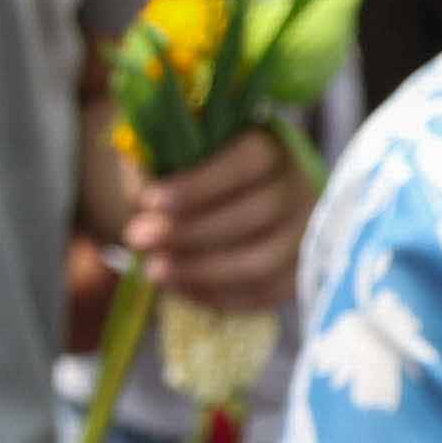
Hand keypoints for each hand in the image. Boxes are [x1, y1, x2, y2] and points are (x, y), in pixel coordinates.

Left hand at [124, 127, 308, 316]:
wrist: (229, 200)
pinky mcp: (297, 274)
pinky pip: (262, 294)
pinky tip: (178, 287)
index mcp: (272, 146)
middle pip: (254, 214)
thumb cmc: (195, 170)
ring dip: (201, 270)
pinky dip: (217, 295)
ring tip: (154, 271)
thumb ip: (156, 164)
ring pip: (261, 261)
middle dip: (190, 232)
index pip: (246, 163)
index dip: (199, 185)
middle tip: (137, 238)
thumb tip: (141, 195)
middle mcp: (298, 188)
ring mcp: (304, 235)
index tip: (150, 201)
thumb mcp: (173, 152)